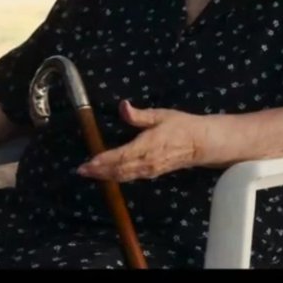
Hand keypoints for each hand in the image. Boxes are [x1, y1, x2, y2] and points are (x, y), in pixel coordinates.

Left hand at [77, 100, 206, 182]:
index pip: (122, 155)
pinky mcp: (152, 174)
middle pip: (119, 170)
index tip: (89, 162)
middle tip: (81, 170)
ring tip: (90, 173)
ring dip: (105, 175)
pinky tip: (107, 174)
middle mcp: (148, 161)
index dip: (104, 160)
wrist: (201, 143)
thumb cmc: (181, 126)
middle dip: (99, 171)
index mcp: (149, 144)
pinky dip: (116, 176)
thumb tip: (123, 106)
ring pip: (124, 175)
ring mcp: (150, 170)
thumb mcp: (161, 115)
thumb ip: (139, 115)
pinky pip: (130, 176)